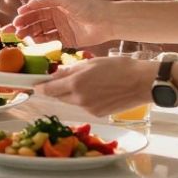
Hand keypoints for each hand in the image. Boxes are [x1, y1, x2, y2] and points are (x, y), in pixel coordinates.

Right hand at [12, 0, 113, 47]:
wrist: (108, 21)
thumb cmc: (89, 6)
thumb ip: (46, 0)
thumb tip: (28, 3)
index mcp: (57, 3)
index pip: (37, 8)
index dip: (26, 13)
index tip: (16, 19)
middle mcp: (58, 14)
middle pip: (37, 20)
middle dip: (25, 24)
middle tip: (14, 30)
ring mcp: (62, 27)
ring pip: (42, 30)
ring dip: (30, 33)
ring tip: (20, 36)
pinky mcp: (67, 39)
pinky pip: (50, 40)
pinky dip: (41, 40)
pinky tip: (33, 41)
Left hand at [35, 56, 154, 116]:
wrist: (142, 83)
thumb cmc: (119, 67)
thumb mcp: (92, 63)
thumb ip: (71, 70)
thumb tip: (55, 74)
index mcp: (76, 84)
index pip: (49, 89)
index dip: (40, 87)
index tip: (35, 84)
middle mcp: (79, 100)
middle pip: (58, 97)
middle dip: (56, 89)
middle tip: (58, 81)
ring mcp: (88, 109)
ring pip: (71, 102)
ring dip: (71, 94)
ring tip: (87, 82)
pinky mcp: (97, 114)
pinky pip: (83, 106)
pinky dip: (84, 99)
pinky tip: (98, 91)